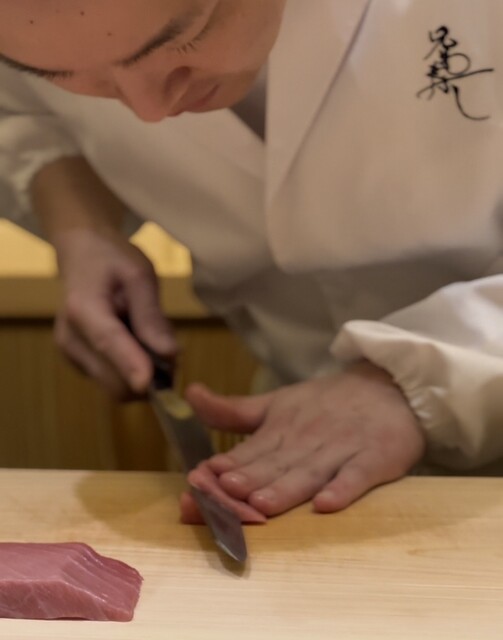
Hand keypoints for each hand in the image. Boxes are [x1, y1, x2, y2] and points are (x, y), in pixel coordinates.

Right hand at [54, 227, 176, 397]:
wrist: (81, 256)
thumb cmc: (113, 260)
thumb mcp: (140, 276)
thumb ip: (152, 315)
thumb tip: (170, 354)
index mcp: (83, 309)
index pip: (108, 342)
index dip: (130, 366)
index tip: (150, 385)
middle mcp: (70, 339)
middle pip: (114, 379)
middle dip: (150, 375)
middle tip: (173, 351)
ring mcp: (71, 355)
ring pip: (116, 387)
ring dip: (143, 375)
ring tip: (151, 339)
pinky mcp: (78, 365)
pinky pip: (113, 382)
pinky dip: (132, 371)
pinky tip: (135, 343)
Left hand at [182, 361, 425, 521]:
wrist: (390, 386)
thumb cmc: (327, 403)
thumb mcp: (277, 402)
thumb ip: (233, 410)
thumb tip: (190, 394)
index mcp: (281, 427)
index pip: (248, 452)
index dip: (223, 468)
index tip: (197, 481)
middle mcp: (307, 438)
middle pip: (274, 465)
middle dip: (247, 481)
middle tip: (220, 493)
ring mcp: (341, 448)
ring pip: (309, 472)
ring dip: (285, 487)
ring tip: (260, 502)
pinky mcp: (375, 457)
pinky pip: (358, 475)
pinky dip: (343, 489)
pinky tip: (326, 505)